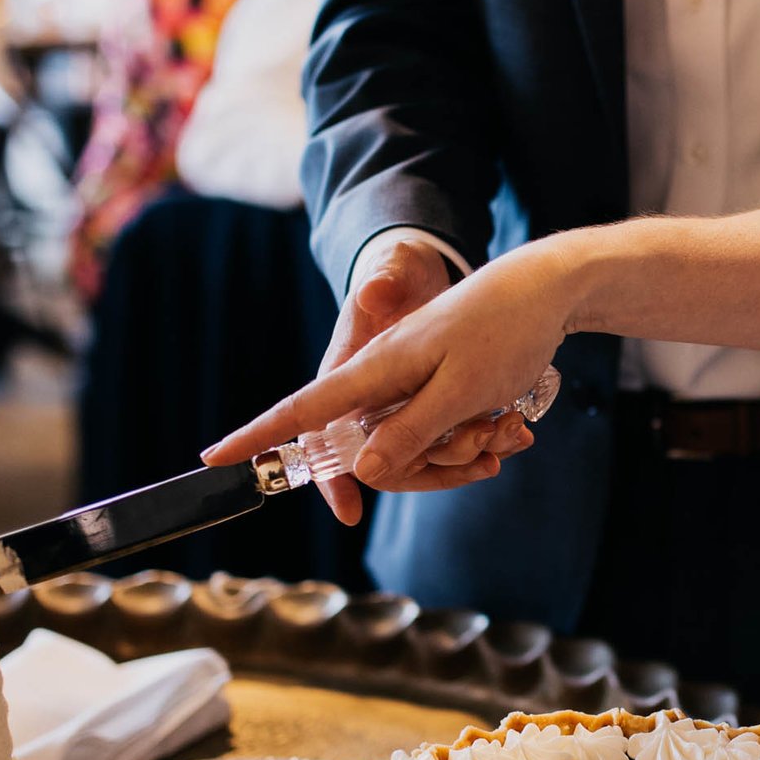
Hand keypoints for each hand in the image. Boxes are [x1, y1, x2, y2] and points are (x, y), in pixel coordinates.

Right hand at [205, 238, 570, 497]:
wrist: (545, 289)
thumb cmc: (503, 330)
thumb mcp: (461, 389)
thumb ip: (410, 429)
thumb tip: (359, 469)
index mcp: (376, 371)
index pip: (304, 410)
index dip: (260, 437)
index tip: (215, 457)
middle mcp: (385, 380)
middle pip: (377, 454)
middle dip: (433, 464)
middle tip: (487, 439)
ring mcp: (412, 386)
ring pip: (419, 450)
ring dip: (467, 449)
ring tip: (508, 425)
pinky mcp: (438, 390)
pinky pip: (445, 437)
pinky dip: (480, 438)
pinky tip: (513, 427)